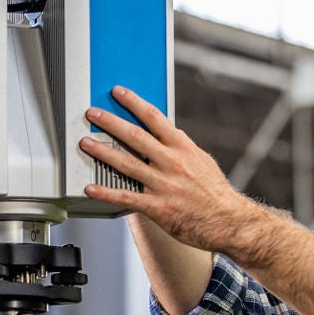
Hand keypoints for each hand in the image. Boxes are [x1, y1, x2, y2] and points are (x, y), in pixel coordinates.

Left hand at [79, 86, 258, 252]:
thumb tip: (165, 133)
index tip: (118, 92)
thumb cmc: (214, 192)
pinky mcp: (157, 207)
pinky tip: (90, 187)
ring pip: (126, 163)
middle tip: (92, 113)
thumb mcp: (201, 161)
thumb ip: (180, 147)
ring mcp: (163, 185)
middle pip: (135, 136)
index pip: (154, 117)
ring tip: (85, 142)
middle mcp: (171, 162)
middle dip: (110, 122)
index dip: (133, 102)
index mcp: (182, 148)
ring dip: (102, 152)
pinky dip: (106, 193)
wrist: (228, 221)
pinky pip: (126, 197)